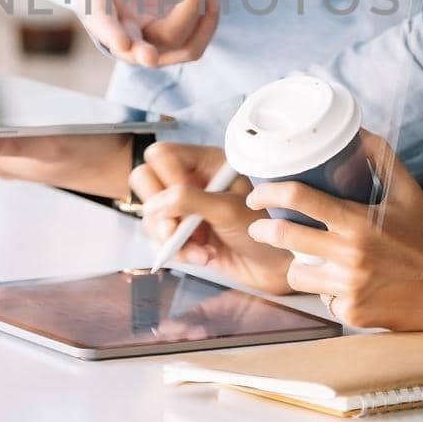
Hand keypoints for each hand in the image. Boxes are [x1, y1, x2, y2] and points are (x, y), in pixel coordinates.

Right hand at [67, 0, 219, 66]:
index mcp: (95, 5)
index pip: (102, 23)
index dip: (110, 34)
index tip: (123, 43)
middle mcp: (123, 28)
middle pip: (140, 48)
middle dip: (146, 55)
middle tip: (151, 57)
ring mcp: (151, 33)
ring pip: (176, 46)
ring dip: (195, 24)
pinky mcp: (174, 27)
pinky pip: (194, 40)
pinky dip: (206, 23)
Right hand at [129, 143, 291, 294]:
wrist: (276, 267)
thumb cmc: (263, 230)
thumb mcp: (227, 210)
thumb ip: (189, 201)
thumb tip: (154, 205)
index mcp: (206, 162)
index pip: (162, 154)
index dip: (166, 177)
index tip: (180, 200)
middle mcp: (191, 181)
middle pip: (146, 180)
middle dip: (159, 211)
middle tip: (176, 229)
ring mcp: (184, 208)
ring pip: (149, 214)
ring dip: (172, 237)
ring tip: (201, 250)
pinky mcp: (182, 233)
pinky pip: (159, 239)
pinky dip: (179, 251)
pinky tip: (203, 256)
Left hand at [245, 131, 422, 330]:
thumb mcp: (408, 191)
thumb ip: (381, 157)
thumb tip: (355, 131)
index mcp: (358, 221)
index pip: (300, 198)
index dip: (269, 192)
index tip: (257, 195)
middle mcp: (350, 255)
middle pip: (285, 236)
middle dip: (264, 230)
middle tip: (261, 226)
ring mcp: (349, 287)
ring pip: (297, 273)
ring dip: (298, 265)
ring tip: (311, 259)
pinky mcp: (353, 312)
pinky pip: (323, 300)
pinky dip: (328, 292)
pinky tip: (345, 285)